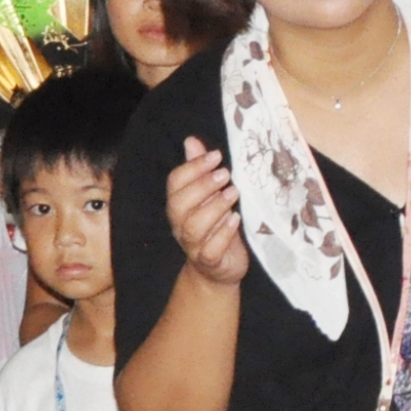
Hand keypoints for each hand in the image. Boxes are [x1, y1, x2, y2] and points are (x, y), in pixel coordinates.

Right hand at [166, 138, 248, 285]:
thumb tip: (191, 140)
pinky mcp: (210, 262)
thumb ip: (200, 170)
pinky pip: (209, 250)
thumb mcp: (210, 197)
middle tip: (226, 174)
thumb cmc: (216, 227)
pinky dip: (222, 234)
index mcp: (179, 206)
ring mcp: (193, 245)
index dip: (193, 167)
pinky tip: (236, 219)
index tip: (216, 155)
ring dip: (214, 208)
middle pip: (179, 205)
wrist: (219, 270)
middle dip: (202, 186)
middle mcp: (180, 225)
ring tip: (233, 193)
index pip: (174, 183)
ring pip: (193, 227)